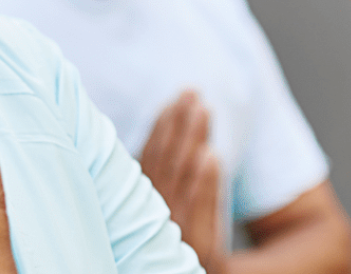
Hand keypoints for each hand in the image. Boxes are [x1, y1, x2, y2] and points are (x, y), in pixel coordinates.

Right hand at [139, 90, 224, 273]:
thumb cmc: (181, 255)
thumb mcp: (163, 222)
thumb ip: (157, 188)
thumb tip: (156, 149)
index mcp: (139, 216)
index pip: (149, 167)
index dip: (159, 133)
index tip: (169, 104)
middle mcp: (153, 229)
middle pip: (166, 169)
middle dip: (178, 128)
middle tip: (190, 94)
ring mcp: (176, 244)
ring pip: (183, 184)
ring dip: (192, 143)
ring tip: (203, 110)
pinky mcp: (202, 259)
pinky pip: (201, 216)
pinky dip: (205, 185)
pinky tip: (210, 157)